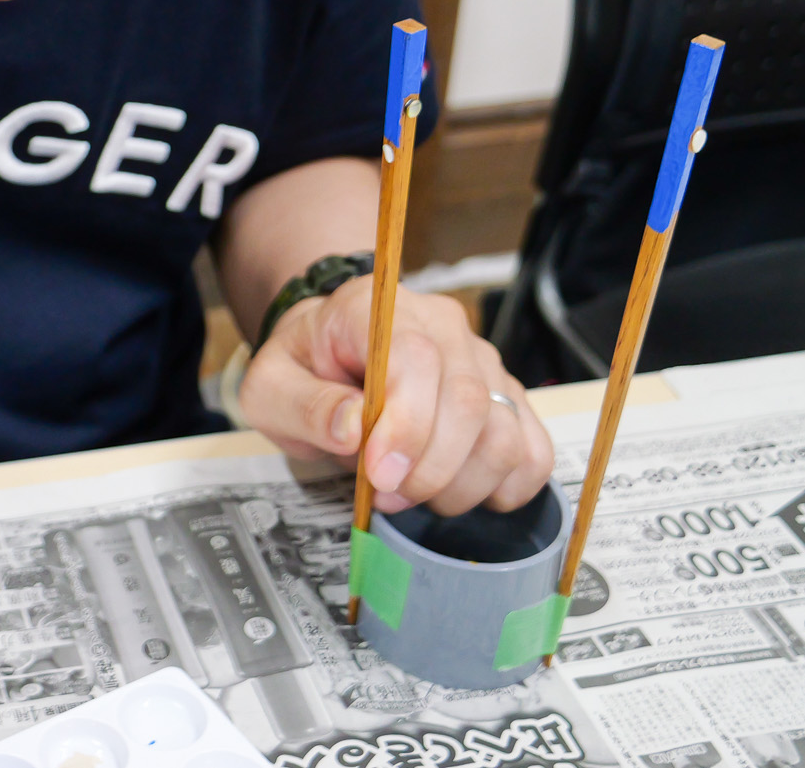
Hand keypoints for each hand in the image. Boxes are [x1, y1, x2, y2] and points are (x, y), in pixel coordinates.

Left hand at [236, 277, 554, 515]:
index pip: (416, 358)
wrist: (331, 352)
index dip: (406, 427)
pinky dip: (503, 488)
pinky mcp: (506, 397)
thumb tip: (353, 429)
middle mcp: (442, 326)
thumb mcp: (271, 386)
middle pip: (468, 402)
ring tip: (413, 493)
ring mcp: (483, 361)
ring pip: (504, 434)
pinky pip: (533, 451)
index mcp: (378, 309)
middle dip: (429, 470)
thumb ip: (304, 404)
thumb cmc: (305, 368)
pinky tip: (458, 491)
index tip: (378, 475)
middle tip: (386, 495)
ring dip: (460, 486)